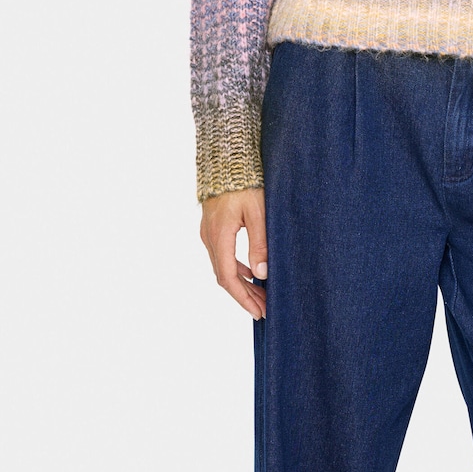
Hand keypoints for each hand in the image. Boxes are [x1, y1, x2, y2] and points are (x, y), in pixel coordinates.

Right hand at [200, 187, 267, 319]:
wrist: (226, 160)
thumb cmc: (245, 182)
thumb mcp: (258, 212)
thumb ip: (259, 243)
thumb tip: (261, 274)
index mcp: (220, 236)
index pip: (228, 278)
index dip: (243, 298)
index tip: (258, 311)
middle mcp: (210, 238)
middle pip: (225, 277)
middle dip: (244, 295)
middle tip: (263, 309)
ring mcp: (209, 233)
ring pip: (223, 267)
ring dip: (241, 283)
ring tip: (260, 295)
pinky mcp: (212, 228)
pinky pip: (223, 255)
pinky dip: (237, 268)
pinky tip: (250, 273)